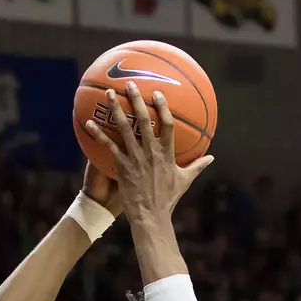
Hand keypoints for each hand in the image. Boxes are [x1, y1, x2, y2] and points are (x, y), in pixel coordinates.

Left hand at [82, 83, 212, 220]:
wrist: (151, 216)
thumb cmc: (168, 199)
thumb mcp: (185, 180)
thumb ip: (197, 166)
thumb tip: (212, 157)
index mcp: (167, 153)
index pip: (168, 125)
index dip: (163, 107)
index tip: (157, 93)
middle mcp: (151, 152)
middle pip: (144, 120)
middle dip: (136, 100)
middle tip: (129, 84)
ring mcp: (136, 158)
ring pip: (125, 129)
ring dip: (115, 110)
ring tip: (108, 94)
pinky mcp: (122, 167)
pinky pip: (109, 147)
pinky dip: (98, 134)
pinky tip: (88, 122)